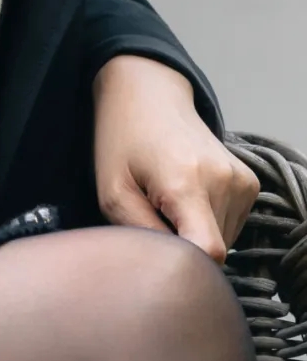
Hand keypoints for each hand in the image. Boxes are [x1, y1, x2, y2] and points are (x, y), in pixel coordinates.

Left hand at [92, 54, 259, 262]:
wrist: (148, 93)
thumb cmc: (122, 138)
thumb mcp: (111, 189)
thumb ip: (140, 234)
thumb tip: (168, 267)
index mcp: (186, 181)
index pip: (209, 252)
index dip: (187, 267)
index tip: (163, 255)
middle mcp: (222, 180)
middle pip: (213, 250)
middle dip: (183, 245)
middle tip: (153, 217)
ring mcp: (240, 179)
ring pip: (224, 240)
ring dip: (195, 232)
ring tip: (168, 201)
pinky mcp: (248, 181)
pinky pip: (231, 223)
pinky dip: (208, 220)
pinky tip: (186, 195)